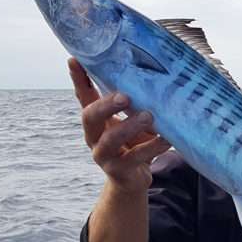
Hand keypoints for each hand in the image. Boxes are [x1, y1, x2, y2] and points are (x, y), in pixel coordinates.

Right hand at [70, 58, 170, 193]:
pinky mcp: (119, 171)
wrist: (132, 181)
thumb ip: (134, 104)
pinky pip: (135, 157)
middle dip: (105, 105)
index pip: (83, 96)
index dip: (78, 79)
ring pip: (110, 140)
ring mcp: (104, 155)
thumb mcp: (131, 121)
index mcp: (95, 121)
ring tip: (148, 116)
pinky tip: (167, 138)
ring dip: (129, 126)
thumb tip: (151, 74)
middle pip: (89, 117)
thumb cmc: (133, 143)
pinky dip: (152, 147)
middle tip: (124, 96)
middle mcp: (94, 137)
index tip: (74, 60)